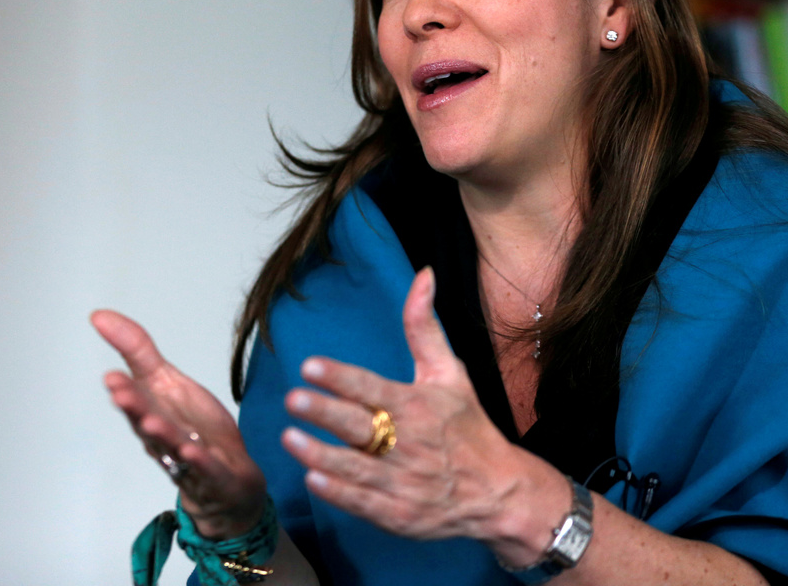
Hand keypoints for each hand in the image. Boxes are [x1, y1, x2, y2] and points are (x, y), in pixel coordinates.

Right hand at [92, 309, 267, 537]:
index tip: (111, 376)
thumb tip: (99, 315)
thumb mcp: (166, 381)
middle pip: (146, 423)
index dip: (124, 389)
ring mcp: (189, 460)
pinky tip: (192, 452)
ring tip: (152, 421)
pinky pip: (206, 470)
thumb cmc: (192, 427)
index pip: (136, 399)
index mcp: (152, 413)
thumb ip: (137, 350)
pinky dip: (199, 462)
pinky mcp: (216, 477)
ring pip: (172, 446)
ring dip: (161, 434)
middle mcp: (165, 439)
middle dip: (134, 409)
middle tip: (119, 393)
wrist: (227, 478)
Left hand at [279, 268, 566, 559]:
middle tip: (293, 399)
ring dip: (320, 453)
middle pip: (360, 425)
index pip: (372, 388)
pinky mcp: (399, 514)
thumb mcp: (450, 373)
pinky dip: (339, 492)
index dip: (340, 377)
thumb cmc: (467, 427)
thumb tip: (422, 274)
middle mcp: (409, 443)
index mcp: (418, 406)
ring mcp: (404, 482)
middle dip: (325, 412)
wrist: (498, 493)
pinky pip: (363, 502)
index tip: (310, 366)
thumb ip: (424, 327)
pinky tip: (313, 479)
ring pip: (355, 466)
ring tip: (289, 438)